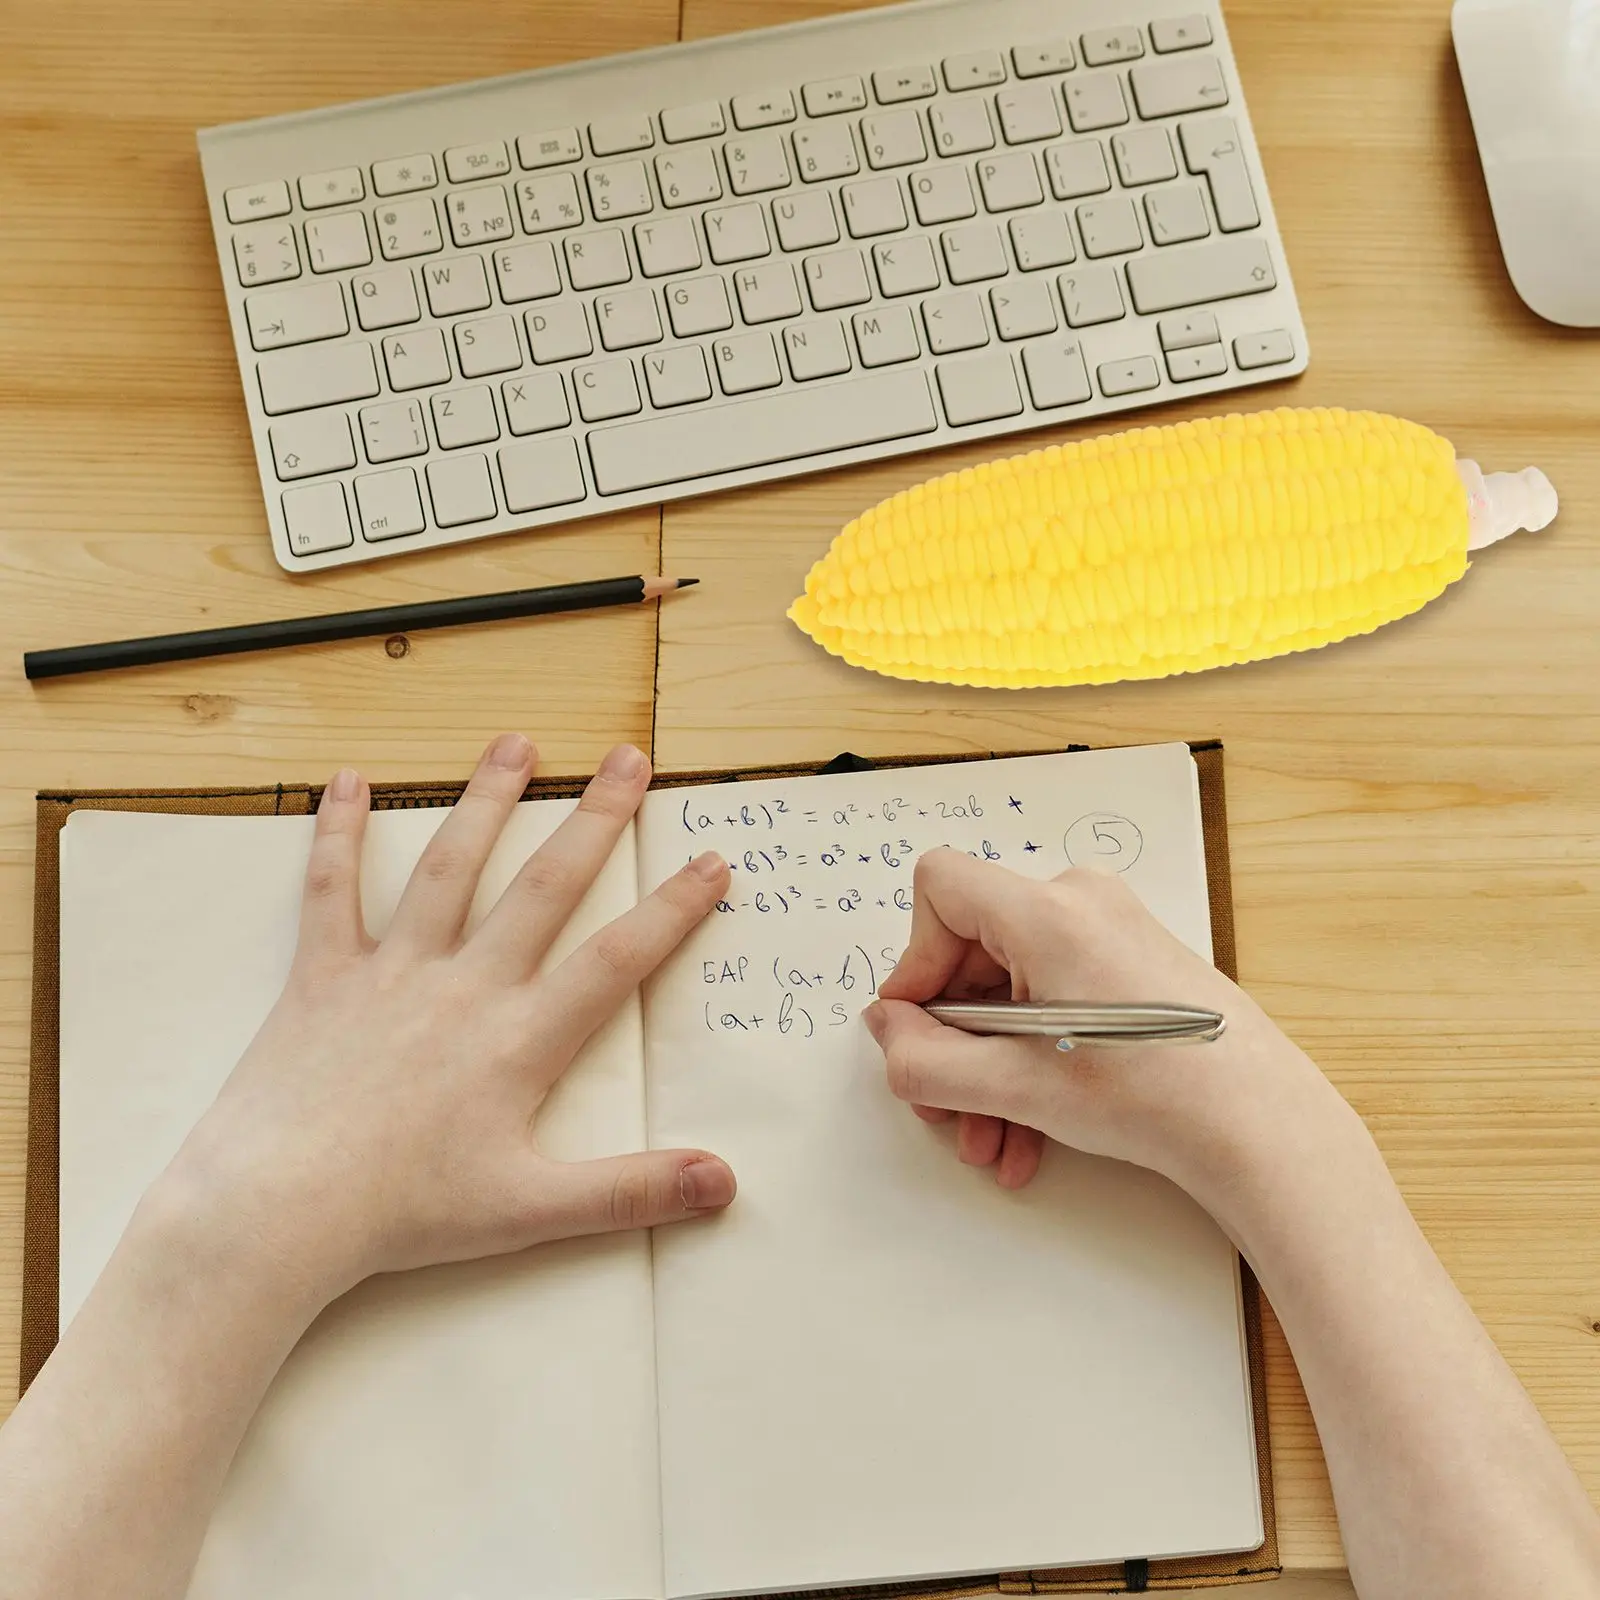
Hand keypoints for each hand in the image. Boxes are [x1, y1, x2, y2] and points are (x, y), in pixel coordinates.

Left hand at [153, 733, 735, 1311]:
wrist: (277, 1210)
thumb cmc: (404, 1213)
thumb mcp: (531, 1212)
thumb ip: (632, 1190)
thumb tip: (725, 1180)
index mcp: (520, 1039)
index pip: (617, 959)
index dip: (672, 909)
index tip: (712, 861)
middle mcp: (465, 985)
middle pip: (544, 886)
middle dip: (594, 819)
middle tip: (627, 759)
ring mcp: (392, 970)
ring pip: (448, 867)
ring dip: (486, 800)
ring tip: (519, 744)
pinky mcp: (325, 974)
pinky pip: (331, 891)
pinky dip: (336, 833)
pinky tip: (346, 780)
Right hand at [864, 850, 1330, 1202]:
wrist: (1260, 1126)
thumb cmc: (1157, 1096)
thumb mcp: (1017, 1086)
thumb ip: (926, 1059)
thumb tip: (887, 1030)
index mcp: (1049, 913)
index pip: (940, 886)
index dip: (914, 959)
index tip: (918, 1027)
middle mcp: (1080, 903)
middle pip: (971, 949)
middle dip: (952, 1040)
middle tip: (949, 1109)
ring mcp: (1110, 929)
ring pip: (1009, 986)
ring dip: (988, 1067)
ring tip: (994, 1141)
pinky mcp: (1128, 960)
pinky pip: (1049, 995)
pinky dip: (1029, 1057)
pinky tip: (1029, 1131)